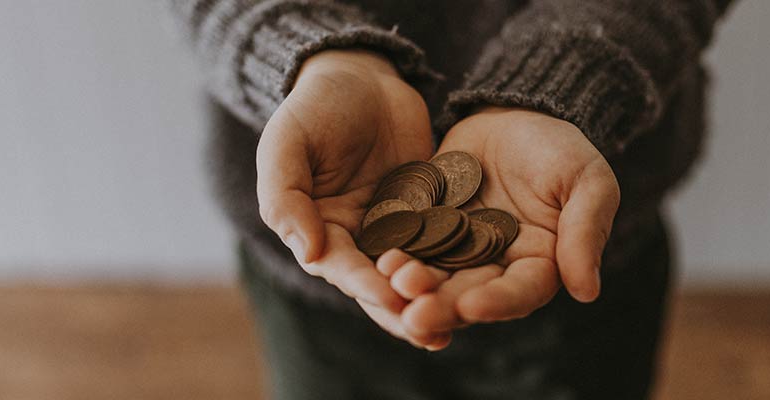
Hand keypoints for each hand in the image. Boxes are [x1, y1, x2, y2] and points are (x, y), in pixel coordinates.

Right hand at [256, 50, 432, 330]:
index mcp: (319, 230)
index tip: (390, 297)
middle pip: (380, 283)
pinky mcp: (429, 212)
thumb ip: (287, 197)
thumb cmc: (314, 107)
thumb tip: (310, 254)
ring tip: (458, 322)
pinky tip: (483, 281)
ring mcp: (396, 227)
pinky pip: (444, 241)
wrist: (361, 76)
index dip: (364, 284)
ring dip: (433, 297)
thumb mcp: (287, 144)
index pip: (341, 267)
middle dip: (404, 308)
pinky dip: (458, 262)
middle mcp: (357, 238)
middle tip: (431, 331)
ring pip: (415, 271)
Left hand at [380, 107, 620, 345]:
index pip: (520, 292)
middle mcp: (495, 266)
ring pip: (434, 276)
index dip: (497, 303)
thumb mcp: (587, 180)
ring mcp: (456, 248)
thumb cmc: (560, 147)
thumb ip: (585, 231)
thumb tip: (587, 291)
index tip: (472, 306)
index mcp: (539, 264)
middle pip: (469, 294)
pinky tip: (377, 258)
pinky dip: (395, 253)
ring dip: (413, 286)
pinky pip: (409, 244)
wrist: (513, 112)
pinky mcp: (426, 227)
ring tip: (392, 283)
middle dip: (443, 305)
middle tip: (415, 315)